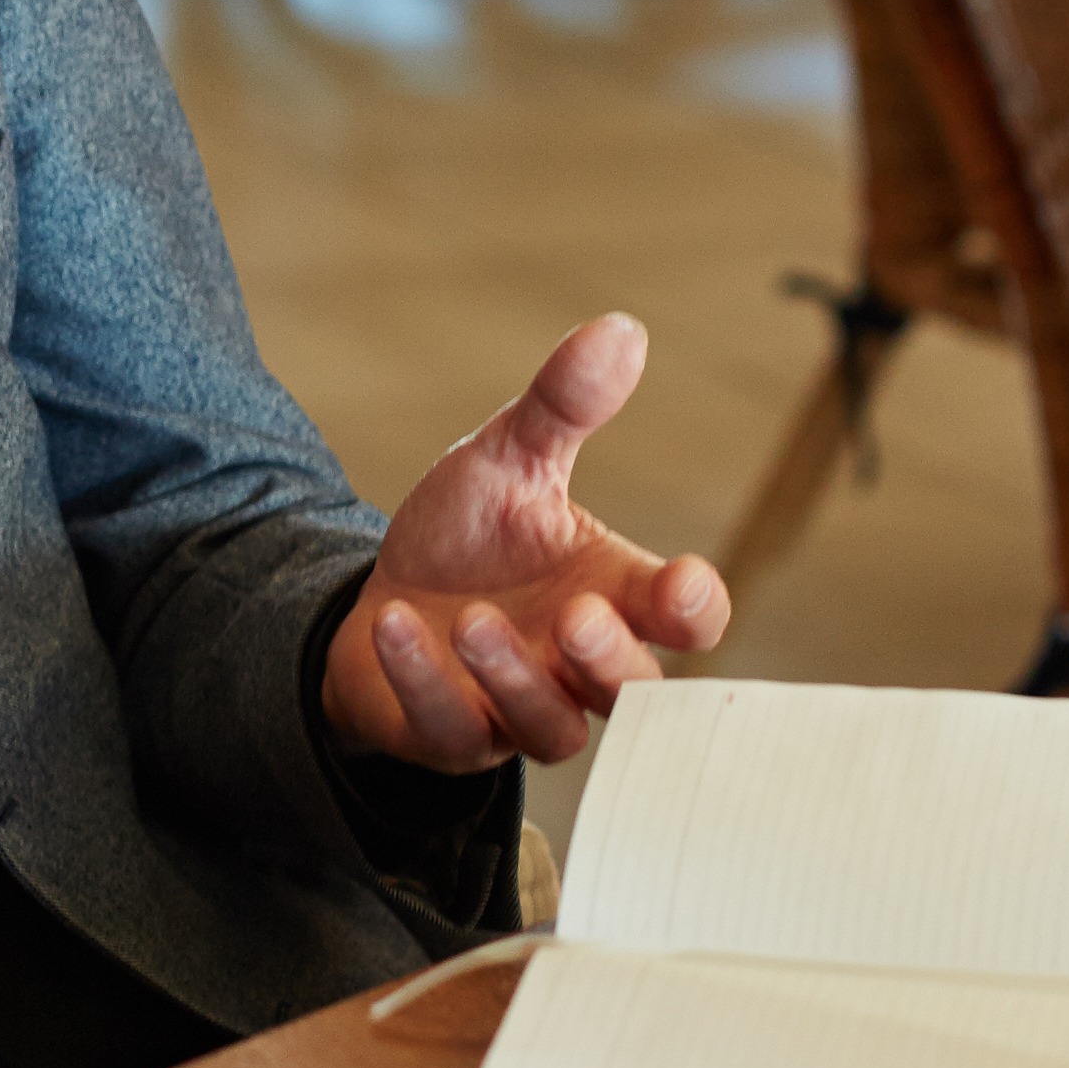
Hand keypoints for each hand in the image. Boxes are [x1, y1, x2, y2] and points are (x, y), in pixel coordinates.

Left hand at [319, 314, 729, 767]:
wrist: (376, 598)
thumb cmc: (467, 541)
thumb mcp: (507, 461)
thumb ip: (562, 406)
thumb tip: (619, 331)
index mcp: (612, 592)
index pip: (686, 618)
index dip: (692, 609)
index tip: (681, 584)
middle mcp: (578, 663)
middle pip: (633, 689)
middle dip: (609, 656)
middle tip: (576, 614)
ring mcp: (518, 709)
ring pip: (551, 726)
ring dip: (513, 675)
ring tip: (471, 619)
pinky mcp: (453, 736)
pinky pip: (452, 728)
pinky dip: (425, 679)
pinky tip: (395, 625)